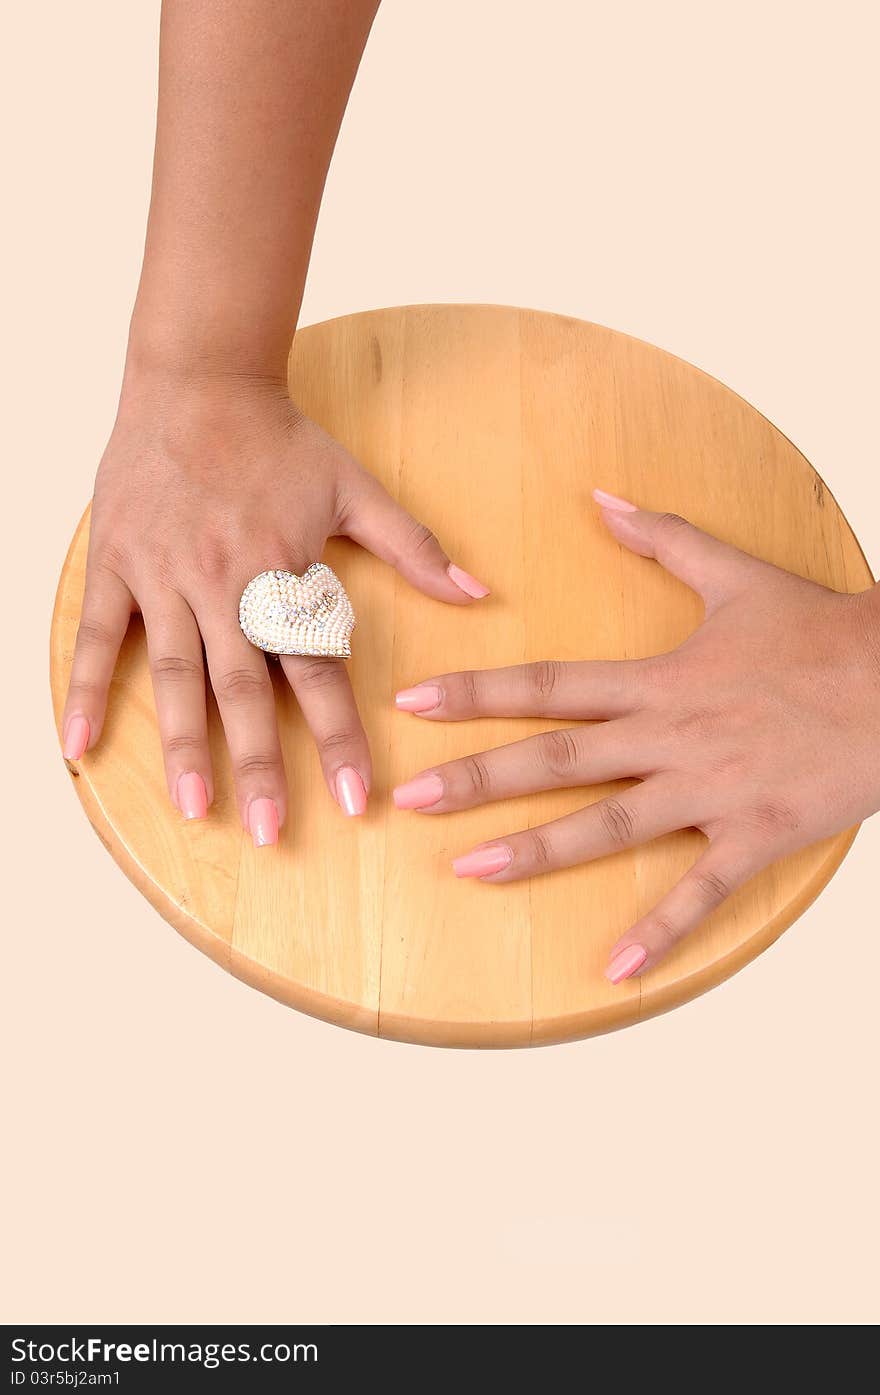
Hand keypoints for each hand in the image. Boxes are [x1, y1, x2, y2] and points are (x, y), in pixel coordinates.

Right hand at [61, 371, 488, 842]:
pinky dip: (83, 691)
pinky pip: (95, 637)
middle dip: (260, 765)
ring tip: (194, 809)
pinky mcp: (116, 566)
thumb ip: (415, 549)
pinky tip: (77, 746)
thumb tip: (480, 594)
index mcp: (284, 574)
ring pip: (175, 676)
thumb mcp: (356, 489)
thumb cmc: (279, 440)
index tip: (357, 801)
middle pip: (246, 690)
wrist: (198, 379)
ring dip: (184, 746)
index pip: (320, 673)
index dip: (340, 739)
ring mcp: (163, 579)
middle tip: (268, 831)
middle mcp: (224, 586)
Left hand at [392, 489, 879, 982]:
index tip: (414, 703)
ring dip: (536, 850)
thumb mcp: (738, 574)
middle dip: (478, 778)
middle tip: (409, 799)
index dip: (478, 693)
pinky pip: (701, 892)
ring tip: (469, 869)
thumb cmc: (824, 629)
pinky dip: (660, 931)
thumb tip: (603, 499)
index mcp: (661, 679)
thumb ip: (664, 538)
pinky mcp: (755, 834)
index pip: (550, 685)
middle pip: (558, 760)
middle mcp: (672, 736)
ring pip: (609, 826)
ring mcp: (711, 791)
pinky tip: (613, 967)